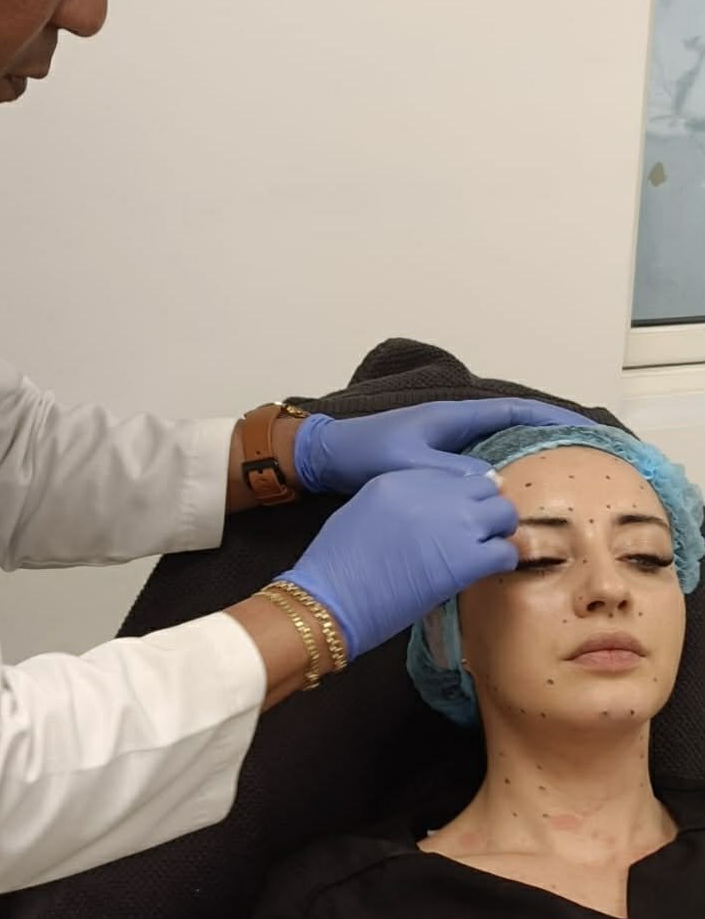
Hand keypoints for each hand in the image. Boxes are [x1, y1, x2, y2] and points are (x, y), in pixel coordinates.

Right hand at [280, 466, 518, 659]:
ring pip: (504, 514)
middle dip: (485, 509)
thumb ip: (400, 501)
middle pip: (484, 488)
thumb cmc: (336, 563)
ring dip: (497, 533)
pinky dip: (501, 562)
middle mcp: (434, 493)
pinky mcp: (467, 558)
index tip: (459, 516)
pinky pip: (506, 552)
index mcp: (404, 478)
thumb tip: (429, 515)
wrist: (332, 596)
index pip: (454, 475)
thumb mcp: (364, 510)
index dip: (462, 497)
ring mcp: (454, 522)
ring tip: (484, 552)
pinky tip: (484, 572)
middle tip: (477, 534)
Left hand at [293, 397, 594, 495]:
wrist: (331, 457)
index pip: (517, 412)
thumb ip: (451, 474)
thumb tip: (495, 485)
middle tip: (587, 460)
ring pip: (501, 452)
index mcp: (456, 417)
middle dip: (551, 441)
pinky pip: (483, 472)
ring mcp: (450, 447)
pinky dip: (503, 482)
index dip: (553, 420)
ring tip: (563, 484)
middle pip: (516, 430)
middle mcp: (458, 428)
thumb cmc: (367, 453)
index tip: (586, 430)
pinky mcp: (440, 468)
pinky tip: (514, 505)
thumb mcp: (412, 463)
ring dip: (530, 463)